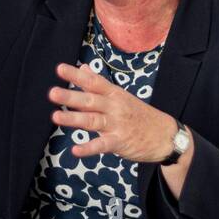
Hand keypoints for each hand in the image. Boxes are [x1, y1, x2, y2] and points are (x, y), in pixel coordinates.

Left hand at [49, 62, 177, 163]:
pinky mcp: (120, 142)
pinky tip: (75, 150)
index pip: (93, 82)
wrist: (165, 135)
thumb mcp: (121, 95)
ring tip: (56, 117)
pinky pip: (102, 145)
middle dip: (71, 97)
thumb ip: (99, 84)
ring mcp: (117, 125)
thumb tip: (83, 68)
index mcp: (114, 94)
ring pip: (93, 121)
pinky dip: (89, 148)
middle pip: (90, 100)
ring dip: (74, 119)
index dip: (77, 76)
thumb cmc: (139, 114)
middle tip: (52, 93)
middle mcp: (115, 107)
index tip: (60, 68)